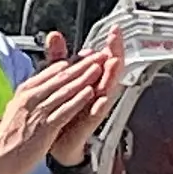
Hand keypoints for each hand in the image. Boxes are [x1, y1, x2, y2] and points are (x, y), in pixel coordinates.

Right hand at [0, 37, 121, 173]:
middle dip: (81, 65)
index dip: (71, 62)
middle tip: (97, 55)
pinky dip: (77, 100)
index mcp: (24, 92)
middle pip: (60, 77)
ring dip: (83, 78)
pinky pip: (64, 110)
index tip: (86, 55)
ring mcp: (37, 112)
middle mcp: (30, 98)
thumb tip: (42, 85)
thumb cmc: (8, 138)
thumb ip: (31, 96)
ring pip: (64, 90)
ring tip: (98, 68)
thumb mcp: (17, 108)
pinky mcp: (44, 128)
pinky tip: (89, 93)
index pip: (51, 71)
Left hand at [38, 27, 125, 168]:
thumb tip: (54, 35)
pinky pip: (95, 115)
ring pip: (106, 90)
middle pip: (110, 71)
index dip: (110, 45)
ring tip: (114, 62)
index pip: (104, 59)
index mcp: (91, 81)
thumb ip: (58, 58)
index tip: (114, 30)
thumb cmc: (64, 110)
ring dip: (111, 77)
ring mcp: (94, 109)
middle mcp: (96, 93)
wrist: (57, 144)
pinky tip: (101, 98)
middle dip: (115, 54)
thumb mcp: (60, 79)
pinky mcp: (88, 126)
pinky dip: (99, 106)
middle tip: (117, 40)